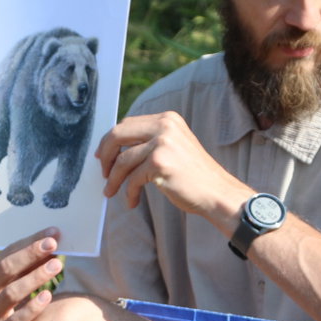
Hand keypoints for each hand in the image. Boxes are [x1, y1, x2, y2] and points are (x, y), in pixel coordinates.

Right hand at [0, 229, 62, 320]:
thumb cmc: (13, 306)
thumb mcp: (16, 283)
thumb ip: (29, 265)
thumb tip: (53, 242)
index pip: (7, 252)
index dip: (30, 241)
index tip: (53, 233)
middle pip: (6, 268)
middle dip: (30, 254)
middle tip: (54, 244)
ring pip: (11, 292)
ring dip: (35, 277)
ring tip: (56, 265)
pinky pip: (16, 320)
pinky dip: (32, 307)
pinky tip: (48, 296)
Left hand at [96, 112, 250, 225]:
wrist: (217, 193)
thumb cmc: (194, 176)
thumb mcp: (174, 148)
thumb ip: (150, 141)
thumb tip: (116, 148)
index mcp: (167, 119)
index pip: (128, 124)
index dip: (111, 140)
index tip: (103, 156)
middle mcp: (164, 126)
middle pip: (118, 135)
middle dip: (106, 155)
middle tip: (103, 173)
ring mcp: (162, 143)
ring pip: (122, 161)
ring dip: (114, 179)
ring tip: (111, 192)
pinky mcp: (159, 163)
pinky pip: (132, 179)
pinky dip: (128, 192)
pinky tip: (131, 201)